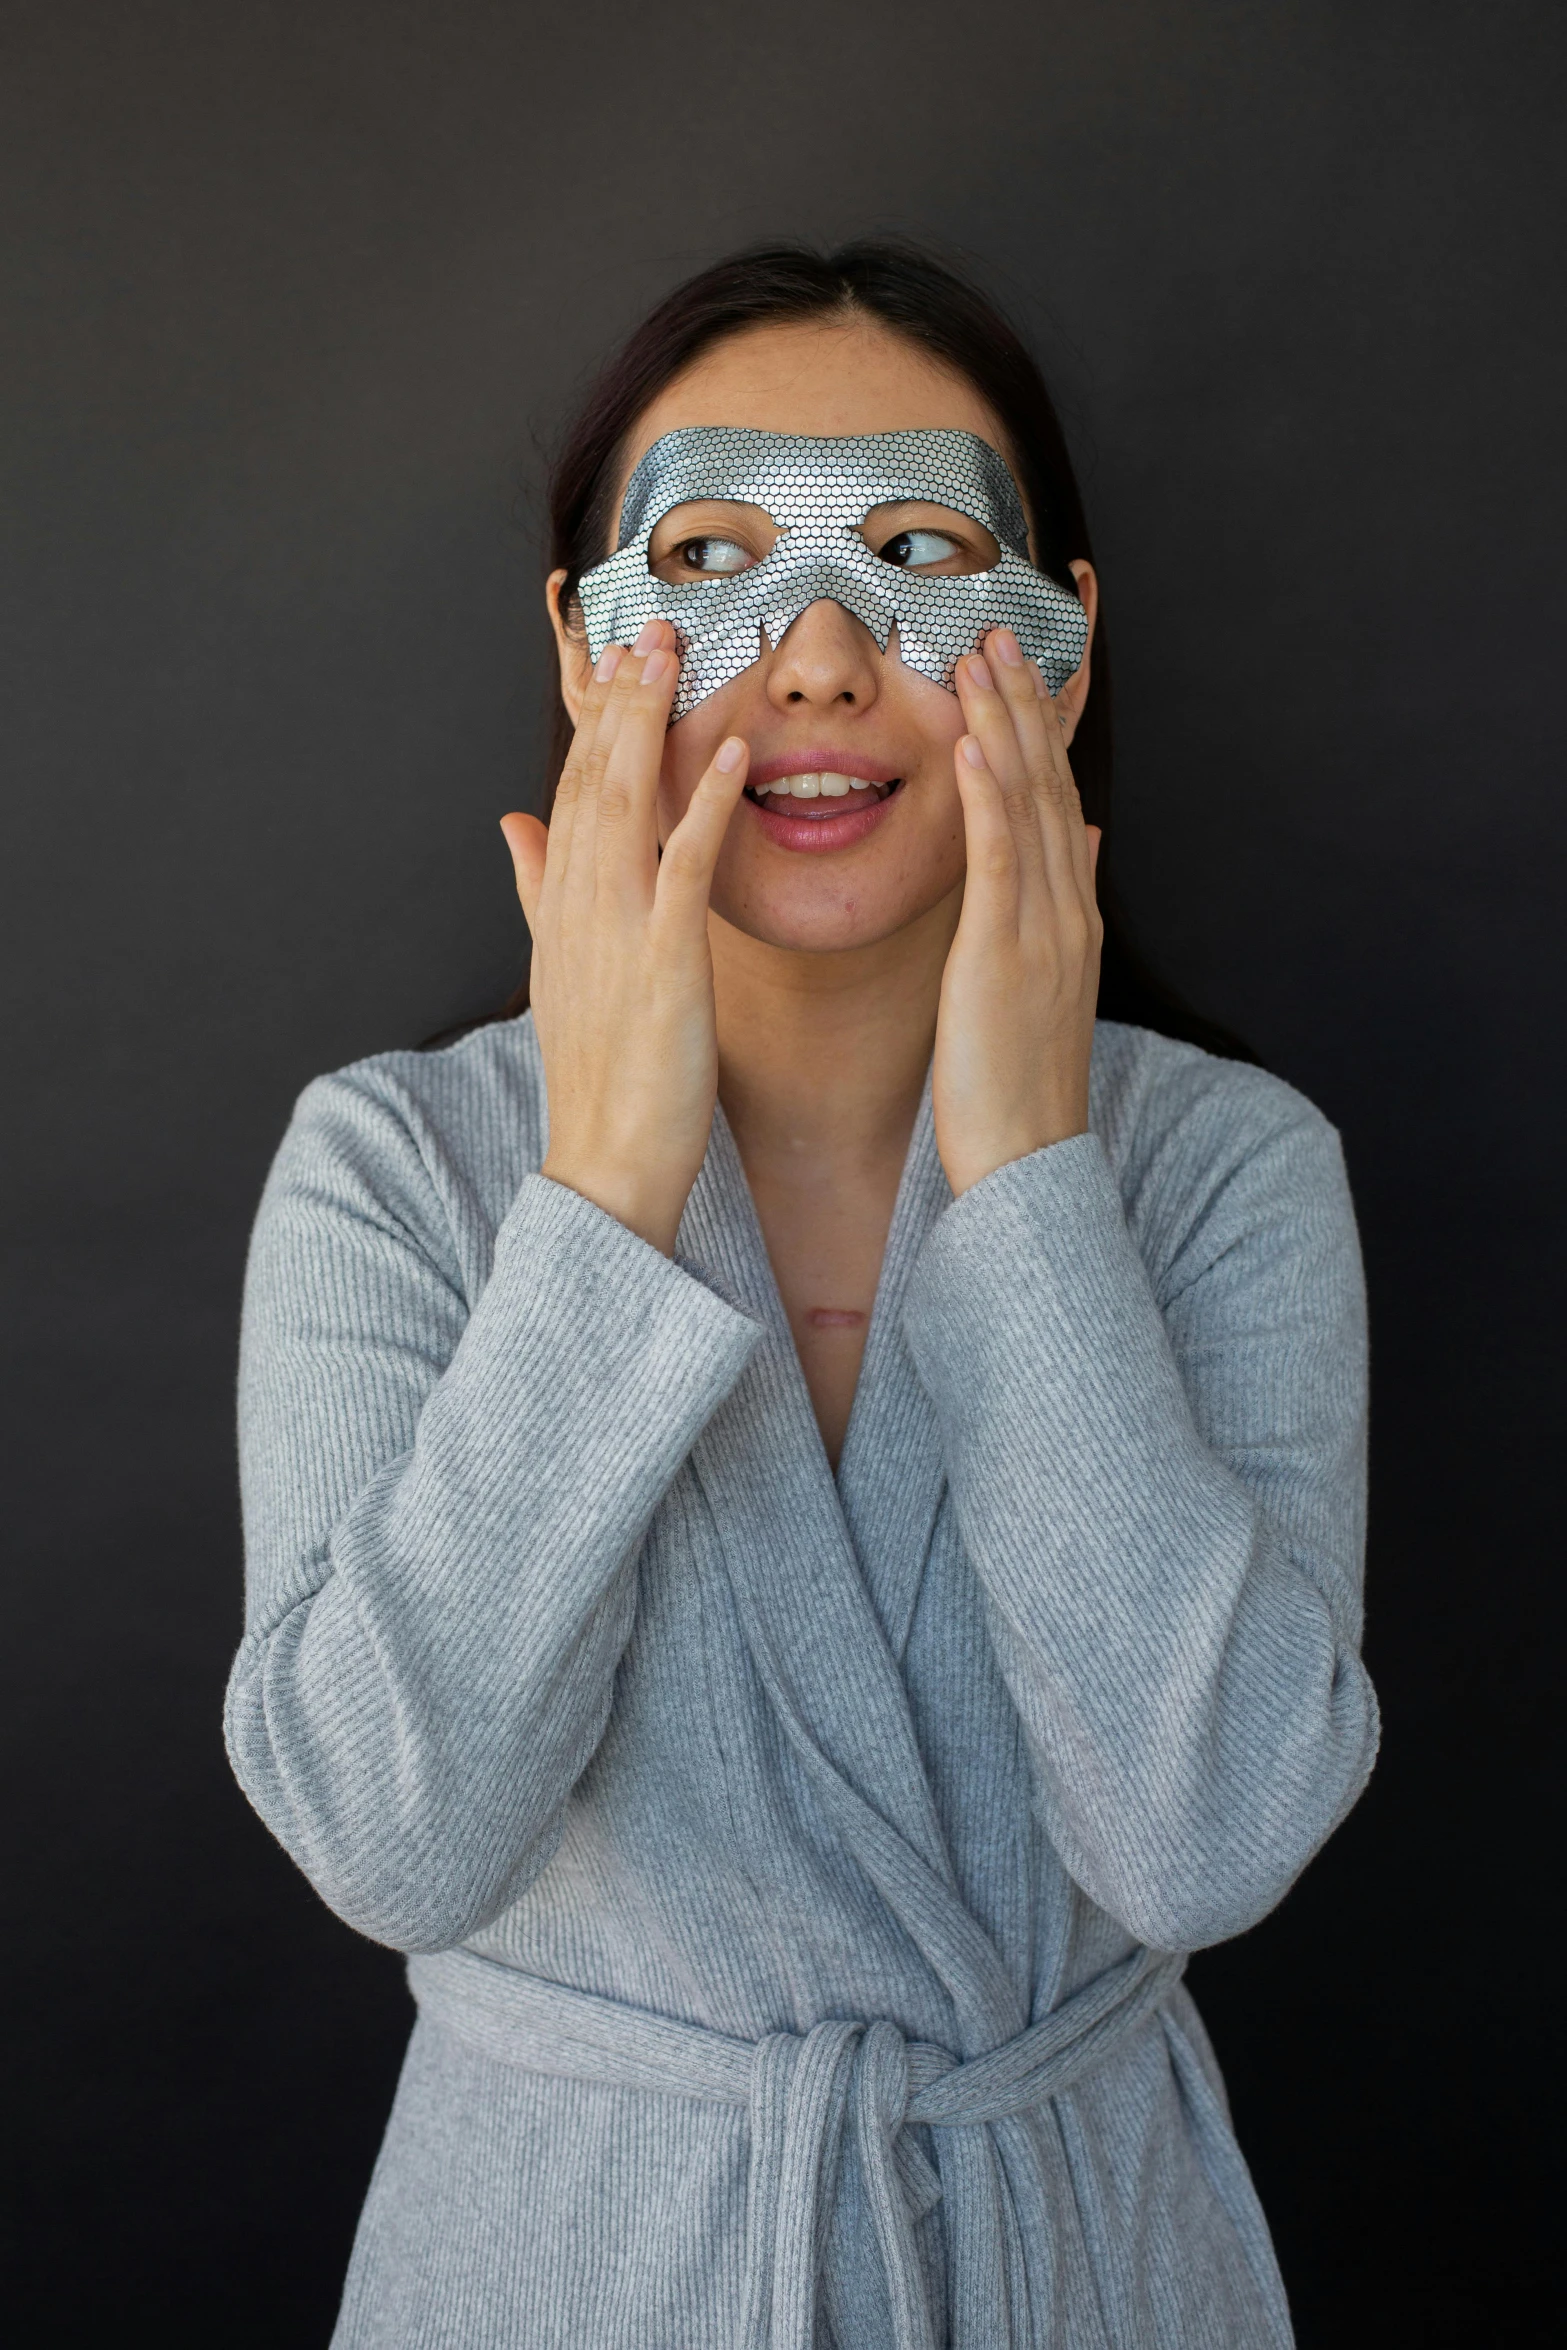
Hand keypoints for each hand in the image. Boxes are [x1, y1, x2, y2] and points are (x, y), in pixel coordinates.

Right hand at [500, 620, 749, 1254]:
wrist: (607, 1165)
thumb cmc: (601, 1079)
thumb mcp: (561, 972)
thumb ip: (538, 889)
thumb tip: (512, 823)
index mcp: (561, 907)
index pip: (572, 794)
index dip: (591, 723)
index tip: (609, 662)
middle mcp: (578, 905)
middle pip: (593, 781)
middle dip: (616, 700)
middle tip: (644, 628)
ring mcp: (616, 928)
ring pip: (626, 803)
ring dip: (648, 723)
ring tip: (672, 656)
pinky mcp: (663, 958)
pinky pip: (684, 863)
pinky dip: (703, 801)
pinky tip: (728, 750)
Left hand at [932, 626, 1102, 1195]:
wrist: (1025, 1159)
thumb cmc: (1014, 1083)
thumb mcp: (1045, 981)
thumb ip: (1060, 906)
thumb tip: (1081, 843)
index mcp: (1069, 915)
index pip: (1056, 800)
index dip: (1038, 729)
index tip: (1013, 669)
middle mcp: (1065, 910)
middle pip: (1048, 785)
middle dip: (1024, 705)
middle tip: (998, 630)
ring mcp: (1042, 931)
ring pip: (1028, 808)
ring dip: (1006, 728)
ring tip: (983, 660)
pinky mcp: (1004, 957)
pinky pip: (1000, 864)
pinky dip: (990, 802)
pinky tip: (972, 749)